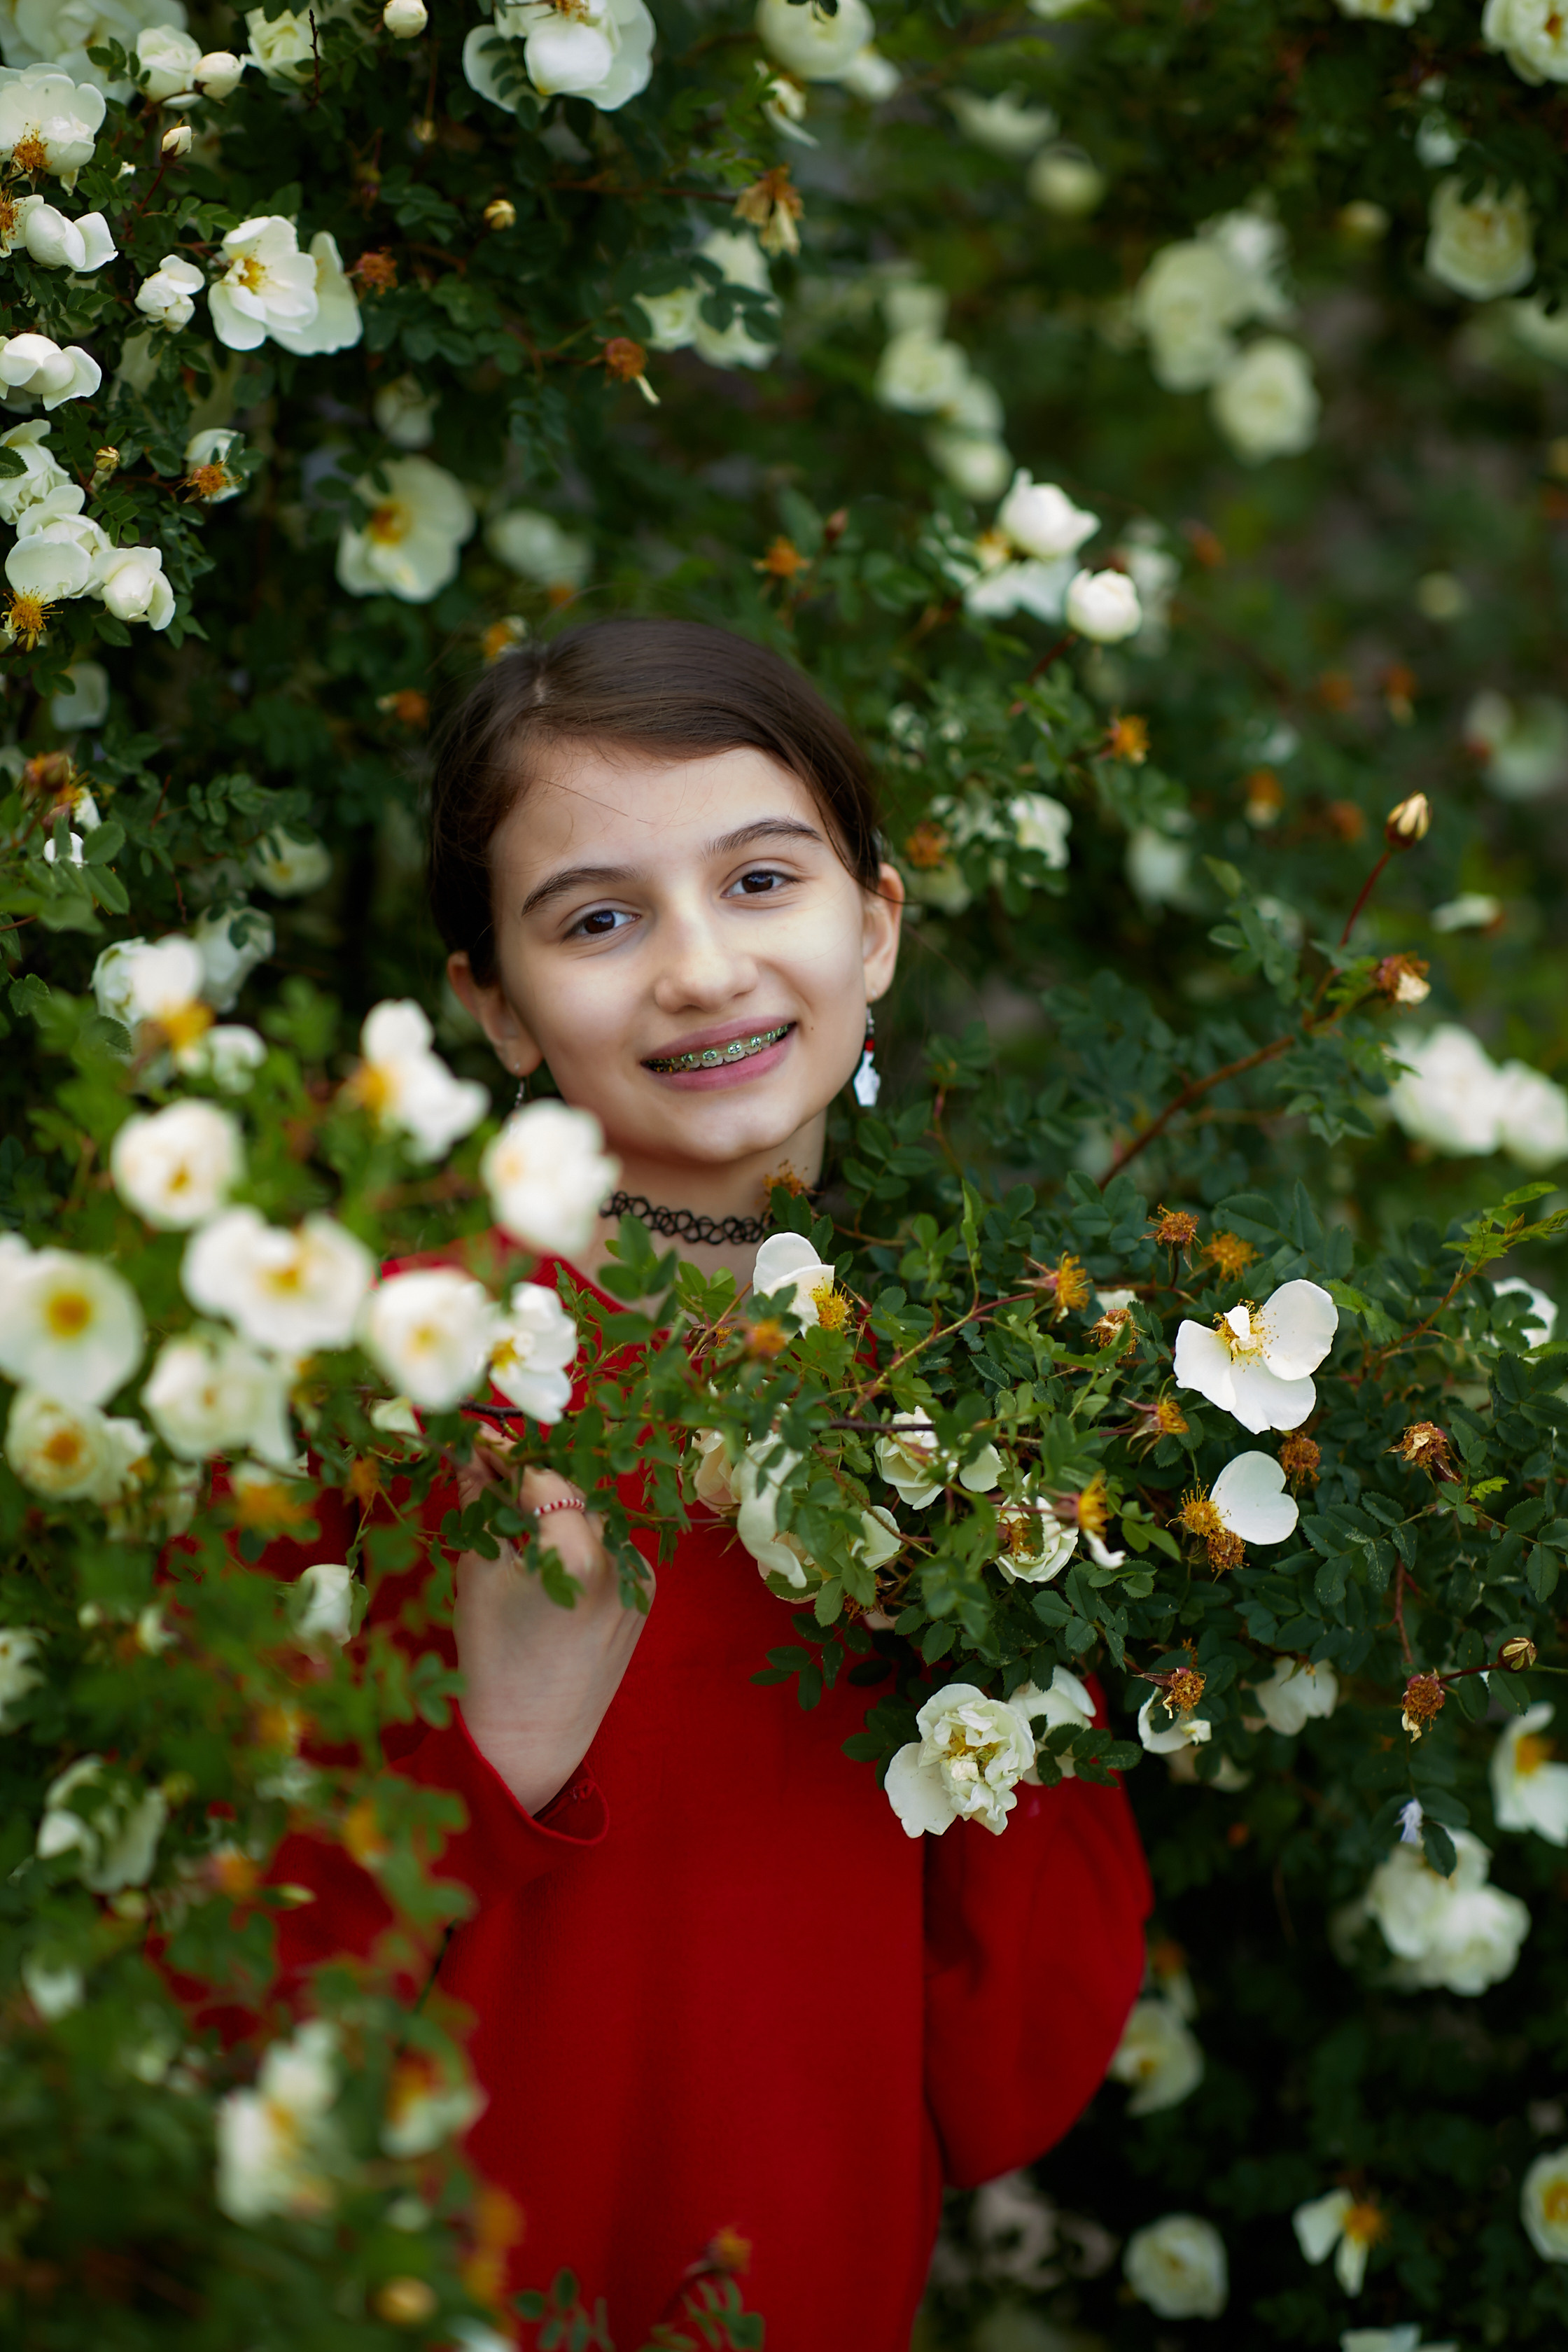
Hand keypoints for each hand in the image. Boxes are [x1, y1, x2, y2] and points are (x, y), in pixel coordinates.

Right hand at [452, 1438, 651, 1816]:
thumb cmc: (491, 1658)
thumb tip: (471, 1457)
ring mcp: (640, 1579)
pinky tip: (550, 1552)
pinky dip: (582, 1541)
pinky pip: (611, 1549)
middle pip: (573, 1492)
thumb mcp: (479, 1575)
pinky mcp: (646, 1596)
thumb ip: (482, 1507)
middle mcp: (619, 1561)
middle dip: (532, 1480)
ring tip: (517, 1511)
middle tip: (490, 1469)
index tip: (479, 1444)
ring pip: (594, 1518)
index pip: (542, 1479)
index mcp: (575, 1555)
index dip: (507, 1458)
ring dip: (559, 1509)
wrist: (531, 1733)